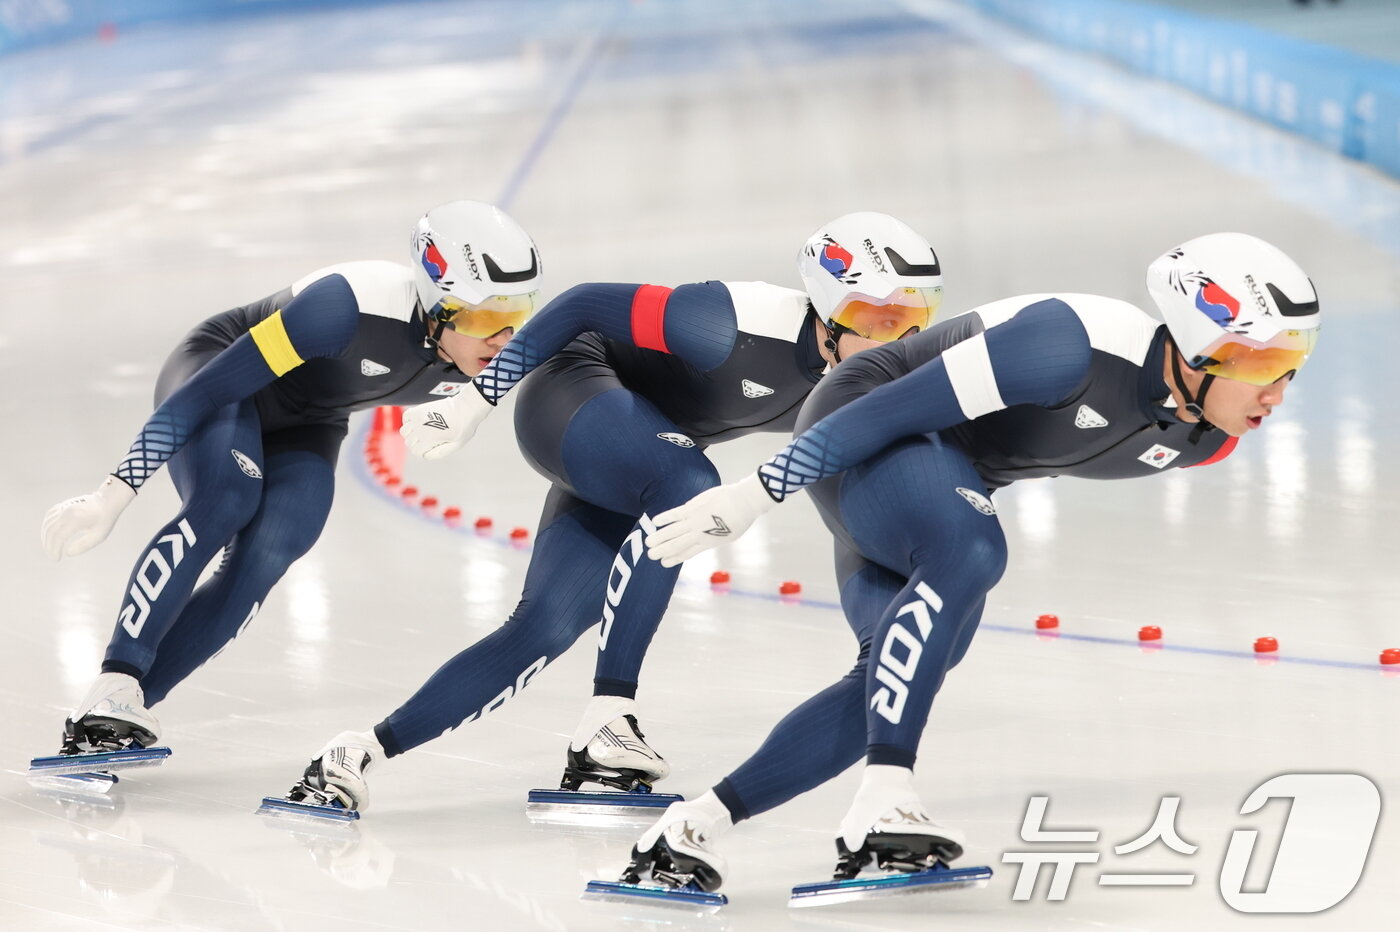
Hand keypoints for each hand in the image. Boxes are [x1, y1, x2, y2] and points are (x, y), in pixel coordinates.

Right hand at [41, 475, 135, 560]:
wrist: (106, 501)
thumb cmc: (104, 520)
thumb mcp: (99, 535)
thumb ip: (83, 545)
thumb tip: (67, 553)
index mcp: (76, 519)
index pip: (59, 536)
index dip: (54, 549)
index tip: (57, 559)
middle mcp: (66, 511)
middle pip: (50, 531)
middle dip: (48, 546)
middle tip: (53, 557)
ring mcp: (63, 507)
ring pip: (47, 524)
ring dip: (46, 538)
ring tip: (50, 549)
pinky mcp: (61, 505)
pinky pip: (49, 518)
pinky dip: (47, 529)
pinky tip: (50, 537)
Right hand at [400, 385, 492, 459]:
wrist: (466, 408)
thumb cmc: (464, 428)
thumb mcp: (455, 446)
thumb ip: (440, 453)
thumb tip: (425, 455)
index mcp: (429, 440)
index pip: (416, 452)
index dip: (423, 453)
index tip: (430, 449)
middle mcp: (420, 429)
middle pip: (409, 443)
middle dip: (417, 444)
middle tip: (428, 441)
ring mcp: (418, 418)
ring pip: (404, 431)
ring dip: (411, 434)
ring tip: (422, 432)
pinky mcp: (419, 409)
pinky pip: (406, 417)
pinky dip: (408, 421)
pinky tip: (418, 423)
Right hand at [644, 473, 777, 566]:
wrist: (745, 502)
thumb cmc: (740, 518)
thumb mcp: (728, 536)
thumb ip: (712, 537)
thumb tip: (701, 538)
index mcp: (708, 543)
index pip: (687, 553)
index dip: (674, 559)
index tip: (663, 562)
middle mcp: (699, 534)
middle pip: (676, 545)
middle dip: (662, 551)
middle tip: (650, 555)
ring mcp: (695, 521)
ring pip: (673, 532)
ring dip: (659, 538)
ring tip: (648, 543)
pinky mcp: (694, 507)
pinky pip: (676, 513)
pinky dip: (665, 518)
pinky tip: (654, 521)